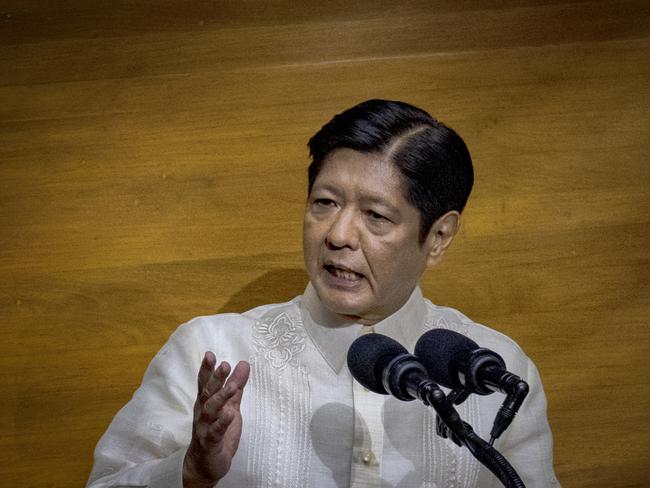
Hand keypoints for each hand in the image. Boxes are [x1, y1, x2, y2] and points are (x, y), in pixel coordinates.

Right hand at [183, 352, 249, 486]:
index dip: (207, 369)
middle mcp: (203, 413)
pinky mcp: (210, 443)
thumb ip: (236, 386)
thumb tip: (244, 364)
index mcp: (206, 402)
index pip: (205, 383)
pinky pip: (215, 432)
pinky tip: (229, 414)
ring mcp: (205, 428)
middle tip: (223, 365)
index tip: (210, 354)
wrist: (206, 464)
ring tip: (231, 387)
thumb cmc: (217, 431)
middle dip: (215, 379)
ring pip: (211, 411)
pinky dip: (222, 423)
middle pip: (208, 393)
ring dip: (220, 398)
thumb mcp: (230, 405)